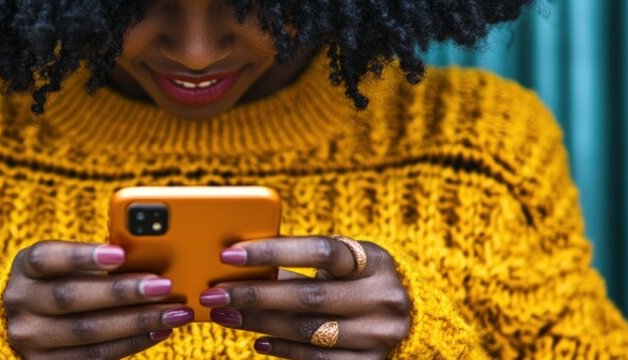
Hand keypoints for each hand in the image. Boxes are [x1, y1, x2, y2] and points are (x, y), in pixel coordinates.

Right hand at [3, 240, 193, 358]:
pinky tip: (158, 331)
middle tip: (163, 286)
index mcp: (25, 270)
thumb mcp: (66, 267)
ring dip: (137, 322)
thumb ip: (96, 262)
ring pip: (88, 332)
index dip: (82, 256)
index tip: (120, 254)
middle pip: (72, 298)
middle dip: (122, 292)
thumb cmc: (60, 284)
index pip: (47, 258)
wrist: (26, 325)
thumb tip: (149, 259)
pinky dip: (131, 343)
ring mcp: (30, 339)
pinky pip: (95, 357)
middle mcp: (20, 304)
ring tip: (173, 313)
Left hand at [200, 236, 410, 358]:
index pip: (319, 250)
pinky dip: (283, 349)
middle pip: (307, 296)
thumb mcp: (346, 265)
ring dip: (258, 322)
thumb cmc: (360, 282)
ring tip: (224, 314)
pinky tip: (258, 340)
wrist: (414, 321)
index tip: (229, 254)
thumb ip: (302, 262)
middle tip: (213, 293)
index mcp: (374, 260)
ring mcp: (378, 334)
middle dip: (253, 295)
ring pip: (306, 330)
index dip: (272, 251)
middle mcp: (382, 297)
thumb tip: (238, 263)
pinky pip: (316, 358)